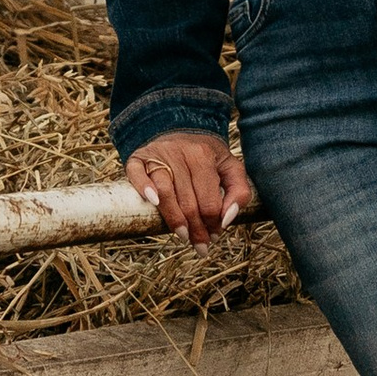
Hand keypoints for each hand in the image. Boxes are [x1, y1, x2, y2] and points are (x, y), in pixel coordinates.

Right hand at [125, 129, 256, 246]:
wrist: (181, 130)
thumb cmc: (208, 156)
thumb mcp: (231, 168)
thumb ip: (239, 192)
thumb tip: (227, 219)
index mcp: (204, 155)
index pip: (209, 201)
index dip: (214, 223)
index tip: (215, 235)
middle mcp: (180, 152)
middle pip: (188, 202)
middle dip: (196, 229)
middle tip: (200, 245)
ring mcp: (158, 154)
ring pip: (165, 193)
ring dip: (174, 220)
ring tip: (183, 236)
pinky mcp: (139, 157)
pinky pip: (137, 174)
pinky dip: (143, 188)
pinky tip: (152, 203)